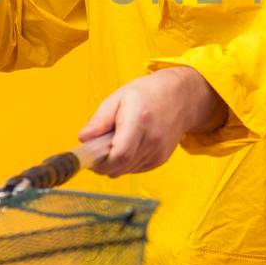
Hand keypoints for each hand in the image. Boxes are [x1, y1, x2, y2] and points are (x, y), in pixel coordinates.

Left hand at [78, 67, 228, 176]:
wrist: (182, 98)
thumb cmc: (149, 93)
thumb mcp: (119, 97)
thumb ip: (100, 119)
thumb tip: (83, 138)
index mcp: (139, 120)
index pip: (119, 155)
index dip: (100, 162)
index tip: (88, 156)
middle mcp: (152, 139)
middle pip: (119, 167)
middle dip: (101, 164)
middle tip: (95, 149)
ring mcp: (158, 152)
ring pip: (124, 171)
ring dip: (113, 163)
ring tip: (114, 142)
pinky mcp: (160, 160)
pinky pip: (134, 169)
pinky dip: (125, 163)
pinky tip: (128, 145)